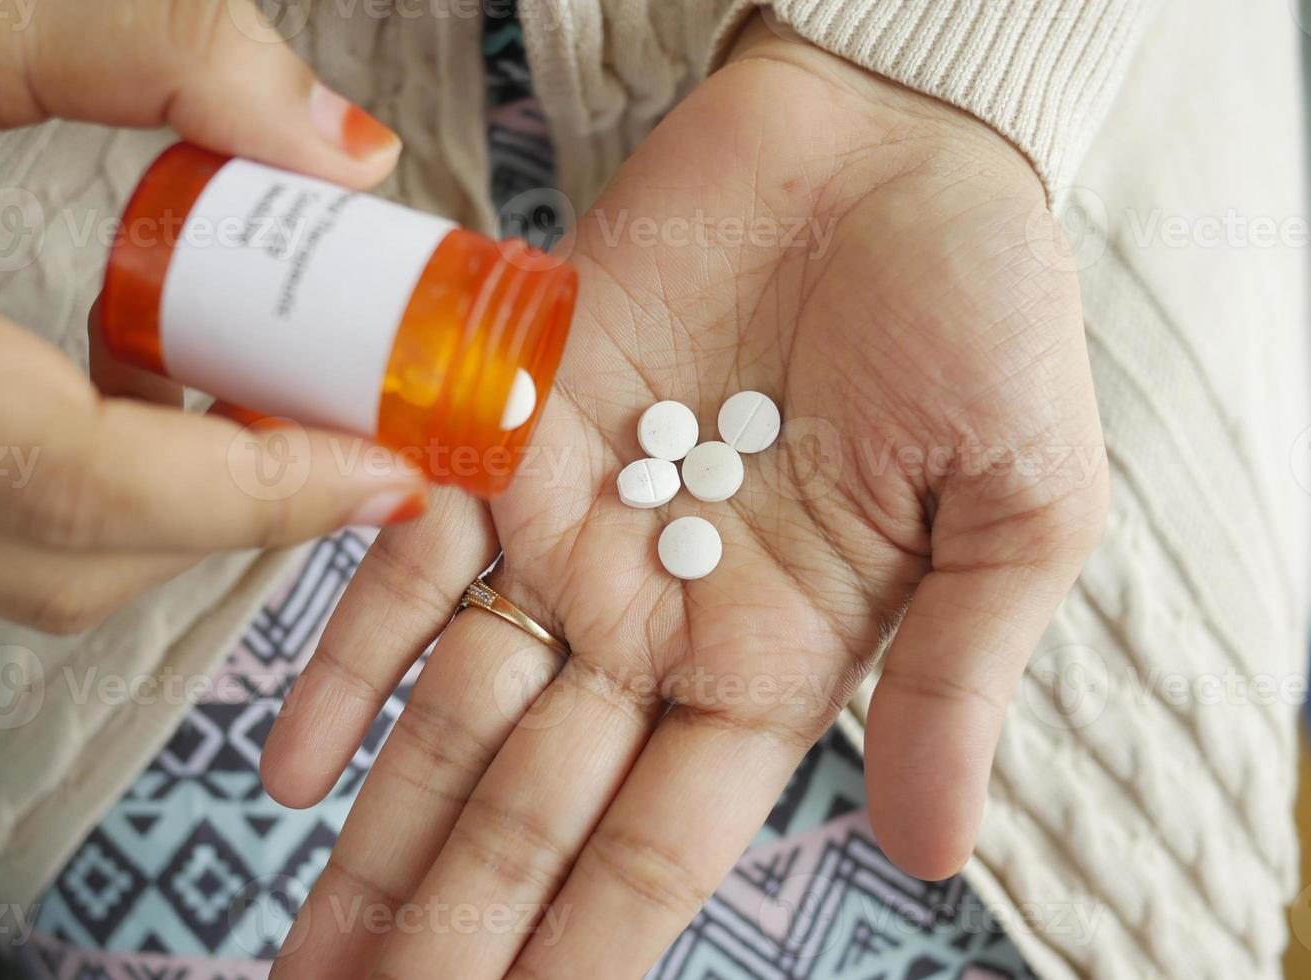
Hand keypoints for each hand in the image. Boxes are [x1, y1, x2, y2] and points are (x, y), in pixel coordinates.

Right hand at [0, 0, 424, 630]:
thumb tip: (342, 151)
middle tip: (338, 423)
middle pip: (58, 561)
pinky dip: (78, 479)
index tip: (388, 469)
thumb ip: (149, 49)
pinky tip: (129, 378)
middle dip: (227, 513)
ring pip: (11, 562)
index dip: (259, 492)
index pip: (77, 487)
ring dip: (159, 504)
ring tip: (252, 394)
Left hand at [262, 14, 1107, 976]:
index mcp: (774, 664)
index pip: (655, 850)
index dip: (578, 956)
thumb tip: (935, 855)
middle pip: (529, 813)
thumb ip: (956, 682)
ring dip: (380, 838)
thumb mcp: (1018, 516)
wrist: (884, 149)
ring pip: (452, 719)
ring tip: (311, 956)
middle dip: (450, 931)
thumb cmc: (981, 318)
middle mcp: (654, 622)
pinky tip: (292, 769)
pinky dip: (348, 661)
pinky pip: (408, 567)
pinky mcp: (507, 436)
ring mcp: (571, 536)